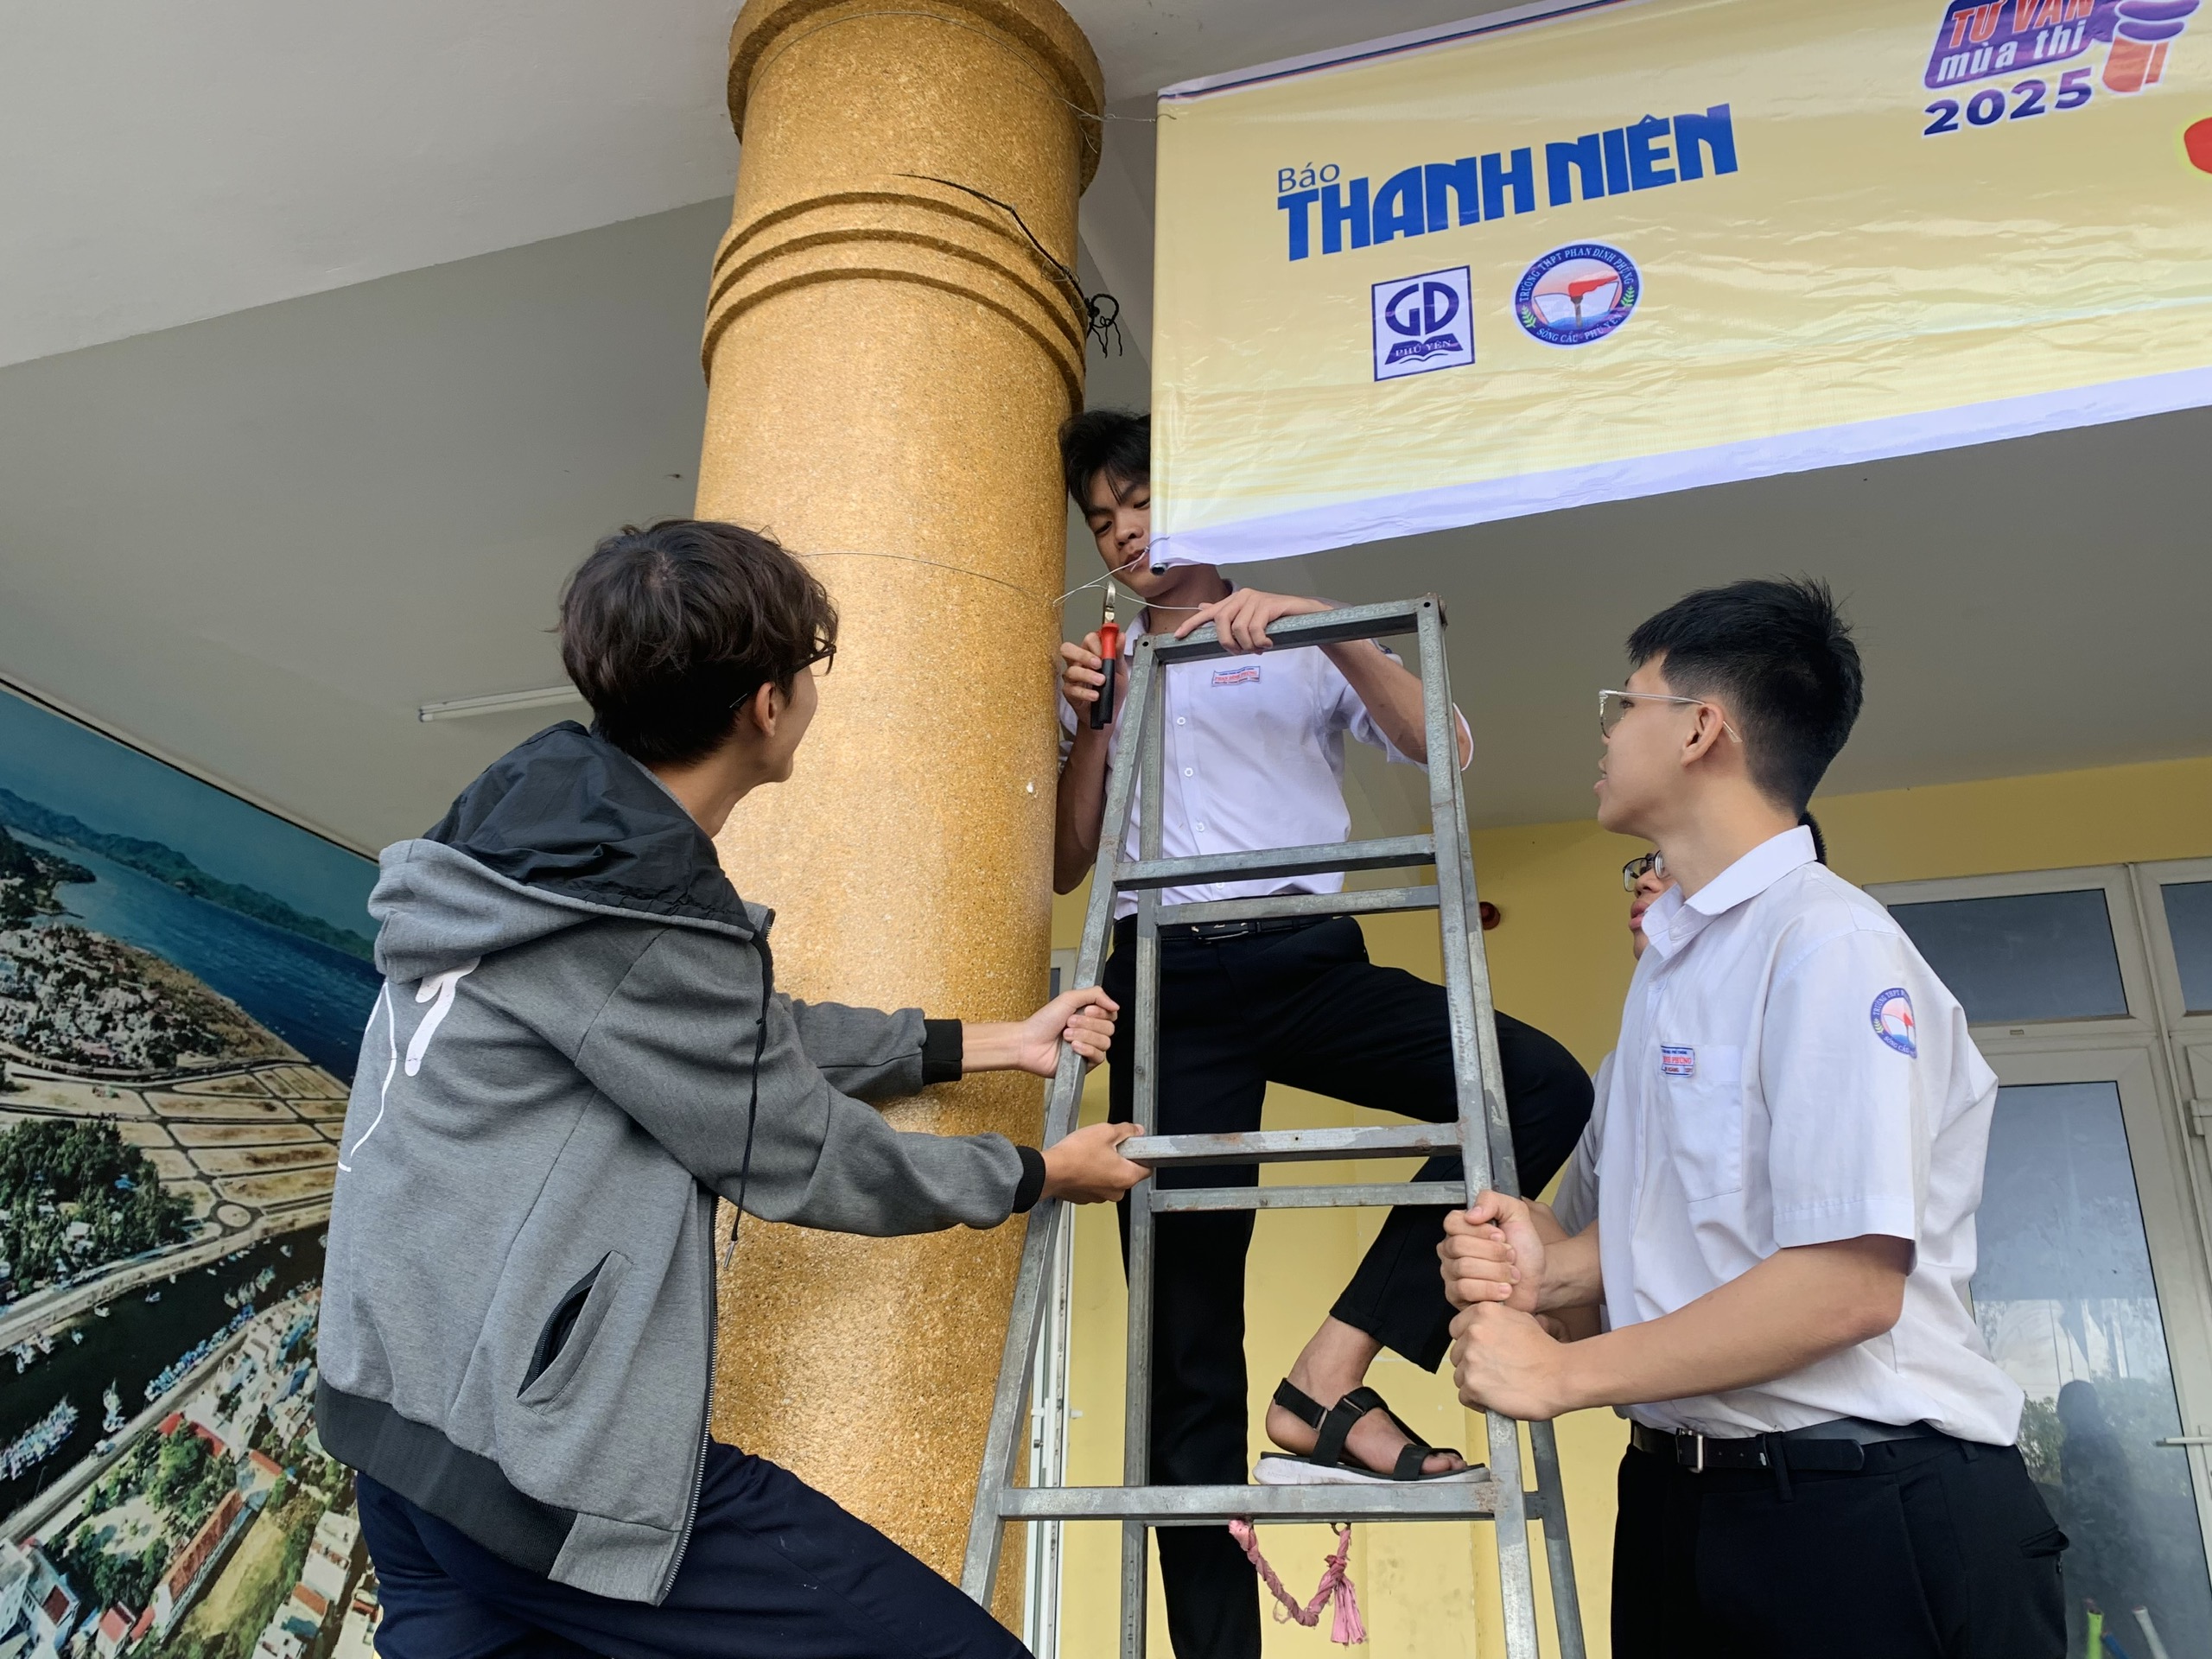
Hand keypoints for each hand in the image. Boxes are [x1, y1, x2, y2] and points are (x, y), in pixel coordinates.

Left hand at [1010, 985, 1117, 1075]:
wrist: (1028, 1043)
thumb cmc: (1043, 1022)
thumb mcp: (1068, 998)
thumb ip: (1095, 994)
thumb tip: (1115, 1004)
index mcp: (1088, 1016)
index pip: (1110, 1015)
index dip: (1100, 1013)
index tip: (1086, 1010)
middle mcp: (1090, 1032)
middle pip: (1109, 1028)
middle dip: (1088, 1024)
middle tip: (1069, 1022)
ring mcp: (1088, 1048)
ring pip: (1105, 1042)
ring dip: (1084, 1036)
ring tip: (1066, 1035)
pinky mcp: (1085, 1063)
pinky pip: (1098, 1057)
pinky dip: (1085, 1049)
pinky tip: (1073, 1047)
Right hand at [1042, 1121, 1148, 1202]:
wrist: (1050, 1171)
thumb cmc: (1075, 1155)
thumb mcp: (1105, 1132)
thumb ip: (1126, 1130)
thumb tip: (1136, 1130)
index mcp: (1127, 1177)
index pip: (1147, 1168)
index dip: (1142, 1154)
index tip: (1133, 1146)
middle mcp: (1116, 1192)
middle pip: (1127, 1173)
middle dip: (1120, 1159)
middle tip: (1107, 1145)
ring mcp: (1100, 1197)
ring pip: (1109, 1179)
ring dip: (1104, 1167)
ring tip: (1090, 1153)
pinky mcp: (1085, 1197)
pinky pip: (1094, 1184)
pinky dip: (1091, 1175)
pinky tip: (1081, 1163)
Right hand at [1059, 632, 1113, 725]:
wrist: (1109, 715)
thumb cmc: (1112, 692)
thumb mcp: (1120, 671)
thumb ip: (1118, 653)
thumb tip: (1120, 636)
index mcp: (1091, 654)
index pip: (1088, 639)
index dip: (1097, 643)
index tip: (1106, 651)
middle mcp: (1078, 663)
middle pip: (1068, 649)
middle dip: (1083, 654)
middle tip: (1098, 663)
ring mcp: (1072, 678)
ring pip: (1071, 670)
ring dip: (1088, 675)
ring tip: (1101, 681)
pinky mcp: (1069, 693)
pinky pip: (1072, 689)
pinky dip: (1085, 692)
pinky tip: (1095, 696)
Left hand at [1171, 588, 1329, 652]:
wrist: (1305, 615)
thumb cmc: (1276, 620)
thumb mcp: (1250, 619)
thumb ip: (1227, 614)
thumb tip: (1203, 607)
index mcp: (1234, 601)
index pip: (1208, 613)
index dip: (1192, 624)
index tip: (1178, 636)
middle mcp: (1242, 596)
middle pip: (1221, 622)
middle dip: (1228, 642)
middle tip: (1241, 652)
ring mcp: (1256, 599)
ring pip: (1239, 629)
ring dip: (1248, 645)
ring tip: (1260, 648)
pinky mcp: (1269, 604)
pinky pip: (1255, 629)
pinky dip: (1261, 642)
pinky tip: (1269, 643)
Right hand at [1440, 1191, 1544, 1312]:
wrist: (1541, 1280)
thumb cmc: (1526, 1250)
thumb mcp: (1517, 1214)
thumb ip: (1493, 1200)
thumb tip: (1472, 1213)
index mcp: (1462, 1229)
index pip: (1452, 1222)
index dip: (1480, 1230)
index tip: (1501, 1236)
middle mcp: (1452, 1251)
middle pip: (1459, 1245)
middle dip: (1494, 1253)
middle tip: (1510, 1256)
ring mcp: (1451, 1274)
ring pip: (1464, 1268)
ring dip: (1496, 1271)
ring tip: (1510, 1274)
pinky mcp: (1456, 1296)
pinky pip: (1465, 1289)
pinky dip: (1491, 1289)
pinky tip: (1504, 1289)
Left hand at [1450, 1303, 1572, 1419]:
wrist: (1561, 1376)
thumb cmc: (1547, 1353)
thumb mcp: (1522, 1319)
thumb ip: (1496, 1321)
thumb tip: (1485, 1327)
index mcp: (1483, 1313)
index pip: (1457, 1328)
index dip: (1468, 1342)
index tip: (1478, 1351)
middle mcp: (1474, 1333)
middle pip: (1457, 1353)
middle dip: (1472, 1363)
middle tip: (1492, 1371)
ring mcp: (1471, 1359)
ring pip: (1459, 1375)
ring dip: (1474, 1382)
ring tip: (1496, 1386)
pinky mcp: (1473, 1385)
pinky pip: (1464, 1396)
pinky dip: (1477, 1401)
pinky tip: (1494, 1399)